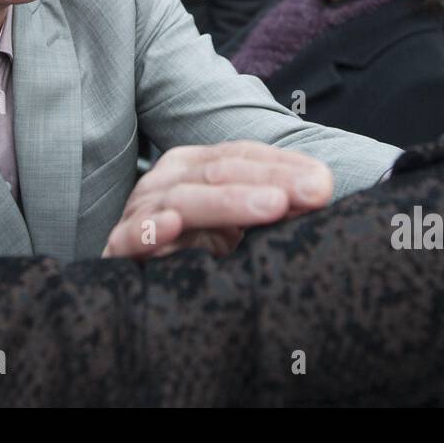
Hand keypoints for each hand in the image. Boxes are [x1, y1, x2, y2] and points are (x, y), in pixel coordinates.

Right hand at [102, 141, 333, 259]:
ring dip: (229, 201)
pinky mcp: (121, 247)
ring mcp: (142, 211)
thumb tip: (320, 190)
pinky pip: (134, 235)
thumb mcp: (240, 227)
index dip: (284, 165)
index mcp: (194, 167)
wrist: (144, 287)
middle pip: (220, 170)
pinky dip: (152, 228)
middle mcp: (167, 181)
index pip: (242, 155)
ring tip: (272, 206)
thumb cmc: (197, 253)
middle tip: (314, 192)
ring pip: (186, 198)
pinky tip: (175, 225)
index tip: (323, 182)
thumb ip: (274, 207)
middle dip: (272, 180)